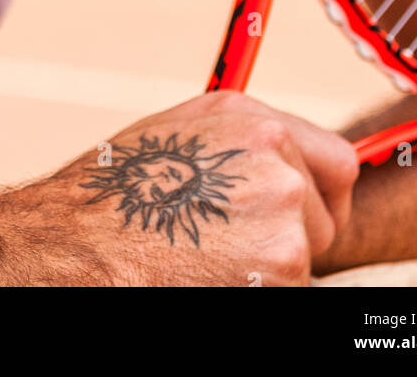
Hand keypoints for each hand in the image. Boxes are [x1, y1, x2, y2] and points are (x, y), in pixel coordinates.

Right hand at [13, 91, 358, 286]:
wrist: (77, 248)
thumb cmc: (115, 195)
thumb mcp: (182, 134)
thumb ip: (244, 139)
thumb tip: (289, 158)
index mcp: (256, 123)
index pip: (339, 163)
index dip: (321, 195)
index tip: (302, 216)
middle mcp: (279, 164)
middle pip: (323, 221)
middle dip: (289, 239)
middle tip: (230, 248)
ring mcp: (285, 221)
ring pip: (304, 263)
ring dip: (269, 272)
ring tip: (209, 262)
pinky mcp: (282, 272)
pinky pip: (287, 292)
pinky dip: (256, 293)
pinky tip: (209, 282)